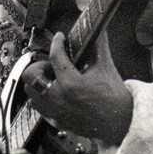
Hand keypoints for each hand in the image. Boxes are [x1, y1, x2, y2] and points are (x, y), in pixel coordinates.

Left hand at [22, 31, 132, 145]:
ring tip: (50, 78)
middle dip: (38, 66)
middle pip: (30, 76)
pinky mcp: (56, 120)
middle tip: (50, 64)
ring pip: (30, 93)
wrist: (121, 123)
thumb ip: (98, 46)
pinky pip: (38, 107)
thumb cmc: (115, 99)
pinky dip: (41, 97)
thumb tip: (97, 30)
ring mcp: (55, 111)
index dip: (57, 42)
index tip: (60, 38)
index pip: (55, 56)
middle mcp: (59, 98)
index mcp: (70, 83)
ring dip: (37, 82)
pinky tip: (53, 92)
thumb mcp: (106, 68)